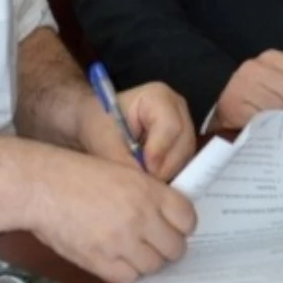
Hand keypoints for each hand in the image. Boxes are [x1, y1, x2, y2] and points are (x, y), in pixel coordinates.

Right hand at [30, 148, 196, 282]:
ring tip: (133, 248)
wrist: (44, 187)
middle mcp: (140, 218)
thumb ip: (148, 194)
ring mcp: (121, 243)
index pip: (187, 219)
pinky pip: (129, 277)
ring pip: (154, 266)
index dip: (182, 225)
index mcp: (149, 191)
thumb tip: (168, 216)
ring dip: (147, 259)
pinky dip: (127, 270)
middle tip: (155, 241)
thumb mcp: (123, 171)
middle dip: (167, 245)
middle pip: (175, 247)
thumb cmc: (78, 175)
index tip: (174, 226)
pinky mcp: (101, 262)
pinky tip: (117, 257)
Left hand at [76, 82, 195, 181]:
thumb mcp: (104, 141)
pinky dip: (168, 175)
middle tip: (142, 183)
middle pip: (183, 145)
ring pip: (185, 158)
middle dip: (164, 168)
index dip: (159, 151)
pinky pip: (183, 165)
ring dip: (166, 174)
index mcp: (159, 97)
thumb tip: (142, 186)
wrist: (96, 125)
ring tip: (143, 181)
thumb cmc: (98, 125)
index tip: (144, 170)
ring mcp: (184, 127)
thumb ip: (123, 161)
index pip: (170, 127)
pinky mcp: (182, 145)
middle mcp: (178, 110)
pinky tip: (149, 179)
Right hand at [211, 49, 282, 131]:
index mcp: (271, 57)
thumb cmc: (261, 101)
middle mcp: (254, 66)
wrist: (227, 120)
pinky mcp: (234, 106)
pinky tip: (263, 128)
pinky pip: (264, 120)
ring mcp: (241, 85)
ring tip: (275, 123)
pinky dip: (268, 128)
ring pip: (281, 106)